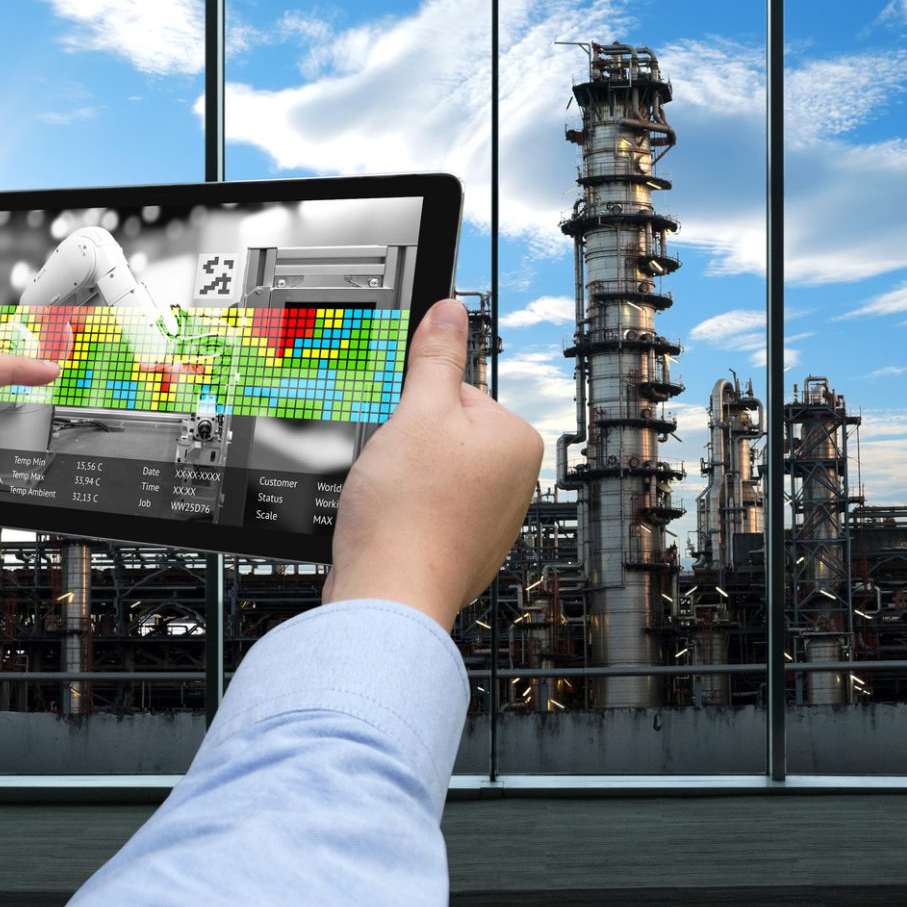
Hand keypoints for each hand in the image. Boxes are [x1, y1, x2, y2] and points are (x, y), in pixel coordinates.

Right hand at [324, 299, 543, 627]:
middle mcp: (515, 483)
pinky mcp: (461, 549)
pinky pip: (426, 511)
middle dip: (408, 444)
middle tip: (392, 468)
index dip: (416, 405)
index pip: (457, 391)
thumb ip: (436, 357)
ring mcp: (490, 521)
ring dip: (402, 479)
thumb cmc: (409, 512)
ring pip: (430, 473)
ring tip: (391, 499)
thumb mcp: (418, 411)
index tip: (400, 425)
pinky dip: (403, 513)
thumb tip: (451, 310)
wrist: (389, 596)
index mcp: (517, 441)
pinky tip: (391, 524)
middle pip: (443, 433)